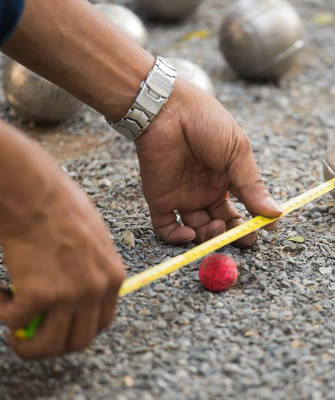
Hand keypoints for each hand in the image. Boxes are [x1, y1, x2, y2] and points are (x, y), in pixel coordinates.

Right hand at [0, 148, 124, 358]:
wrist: (36, 194)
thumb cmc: (60, 208)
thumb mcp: (95, 241)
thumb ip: (93, 269)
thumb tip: (78, 293)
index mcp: (114, 277)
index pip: (101, 323)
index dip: (75, 330)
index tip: (55, 326)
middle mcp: (98, 290)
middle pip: (77, 342)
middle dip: (50, 343)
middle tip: (28, 331)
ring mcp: (72, 295)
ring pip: (47, 345)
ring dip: (23, 340)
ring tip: (11, 318)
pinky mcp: (42, 295)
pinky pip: (15, 322)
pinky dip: (2, 312)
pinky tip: (0, 292)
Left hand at [136, 80, 281, 246]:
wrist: (167, 109)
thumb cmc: (207, 123)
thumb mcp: (237, 152)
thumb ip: (253, 186)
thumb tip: (276, 214)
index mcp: (228, 179)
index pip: (243, 209)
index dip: (252, 221)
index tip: (263, 228)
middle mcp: (206, 191)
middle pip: (222, 223)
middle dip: (233, 234)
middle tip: (240, 237)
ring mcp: (183, 196)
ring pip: (198, 229)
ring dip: (209, 236)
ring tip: (217, 227)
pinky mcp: (160, 199)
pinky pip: (166, 228)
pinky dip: (176, 238)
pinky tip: (189, 233)